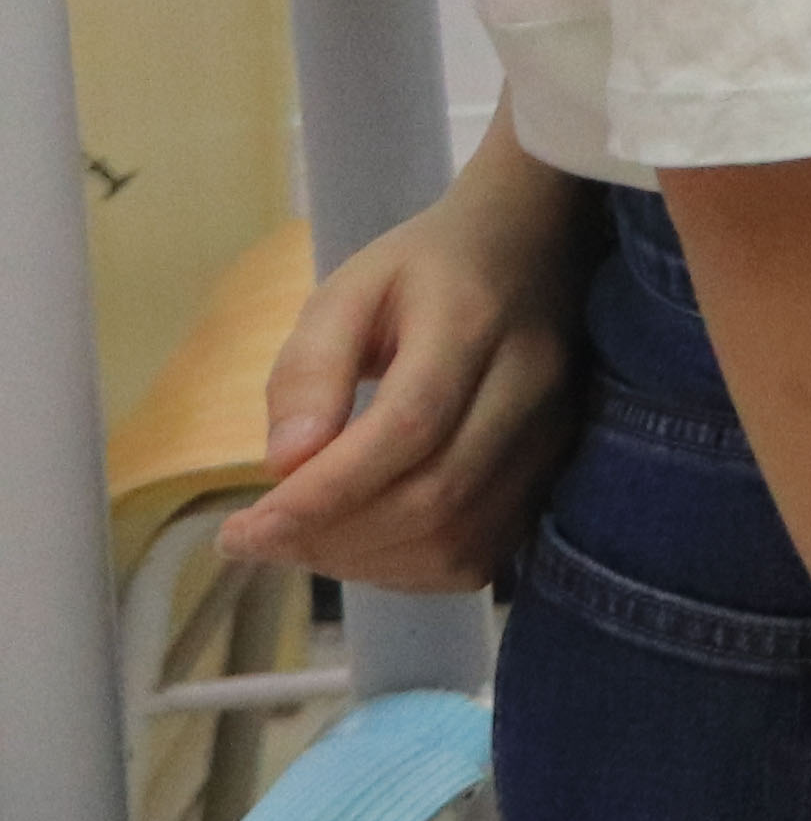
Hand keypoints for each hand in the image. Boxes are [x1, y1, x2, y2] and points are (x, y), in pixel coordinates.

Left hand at [222, 129, 597, 592]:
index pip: (408, 427)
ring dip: (365, 562)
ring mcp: (554, 433)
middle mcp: (531, 382)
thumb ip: (310, 368)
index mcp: (473, 320)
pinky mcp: (555, 472)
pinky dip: (407, 570)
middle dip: (332, 537)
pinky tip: (362, 545)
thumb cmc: (424, 269)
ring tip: (303, 541)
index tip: (244, 530)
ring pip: (459, 538)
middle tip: (259, 540)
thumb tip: (285, 467)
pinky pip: (481, 554)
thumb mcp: (348, 290)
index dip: (324, 493)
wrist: (535, 250)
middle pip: (436, 495)